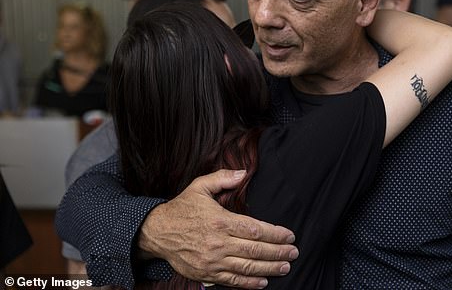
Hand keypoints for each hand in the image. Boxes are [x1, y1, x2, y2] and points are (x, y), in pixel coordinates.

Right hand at [138, 170, 298, 288]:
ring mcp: (212, 261)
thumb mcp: (199, 186)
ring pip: (246, 267)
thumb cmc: (181, 208)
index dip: (275, 234)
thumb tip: (243, 173)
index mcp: (220, 221)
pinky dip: (248, 283)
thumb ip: (223, 178)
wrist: (156, 232)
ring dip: (269, 269)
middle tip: (294, 253)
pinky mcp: (206, 273)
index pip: (254, 230)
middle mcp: (218, 243)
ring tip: (285, 267)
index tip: (289, 235)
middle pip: (255, 250)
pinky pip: (231, 280)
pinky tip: (263, 281)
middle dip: (278, 252)